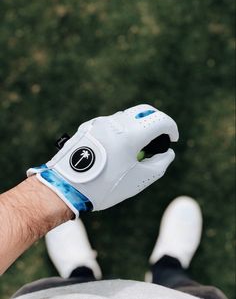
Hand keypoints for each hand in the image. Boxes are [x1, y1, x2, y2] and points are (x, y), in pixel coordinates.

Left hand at [27, 104, 178, 215]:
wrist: (66, 187)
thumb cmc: (104, 186)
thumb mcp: (139, 179)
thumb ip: (160, 164)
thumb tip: (168, 153)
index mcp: (130, 134)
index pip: (160, 120)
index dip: (172, 128)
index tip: (172, 139)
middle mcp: (115, 122)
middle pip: (144, 111)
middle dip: (156, 122)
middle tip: (158, 139)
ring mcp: (100, 122)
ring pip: (127, 116)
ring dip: (139, 126)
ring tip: (137, 148)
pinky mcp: (89, 126)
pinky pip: (112, 123)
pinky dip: (122, 130)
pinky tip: (118, 148)